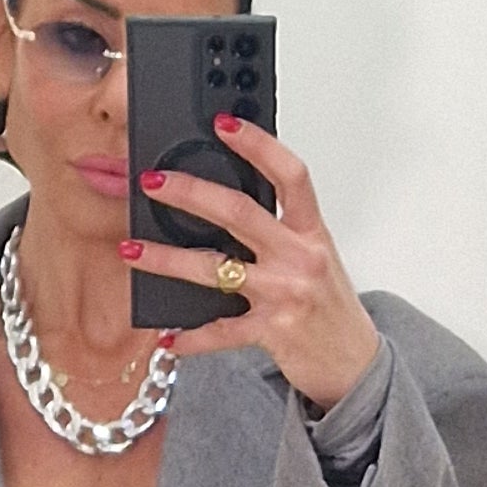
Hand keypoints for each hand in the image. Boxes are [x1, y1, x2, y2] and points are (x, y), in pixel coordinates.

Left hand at [122, 118, 382, 412]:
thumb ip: (278, 230)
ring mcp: (284, 294)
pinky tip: (167, 338)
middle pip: (238, 212)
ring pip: (214, 269)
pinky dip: (190, 337)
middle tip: (152, 181)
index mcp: (311, 231)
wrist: (355, 363)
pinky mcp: (272, 332)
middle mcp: (300, 257)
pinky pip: (221, 331)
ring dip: (166, 259)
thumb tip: (222, 205)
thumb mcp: (313, 257)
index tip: (223, 123)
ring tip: (132, 251)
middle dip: (189, 192)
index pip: (289, 175)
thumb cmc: (329, 307)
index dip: (257, 144)